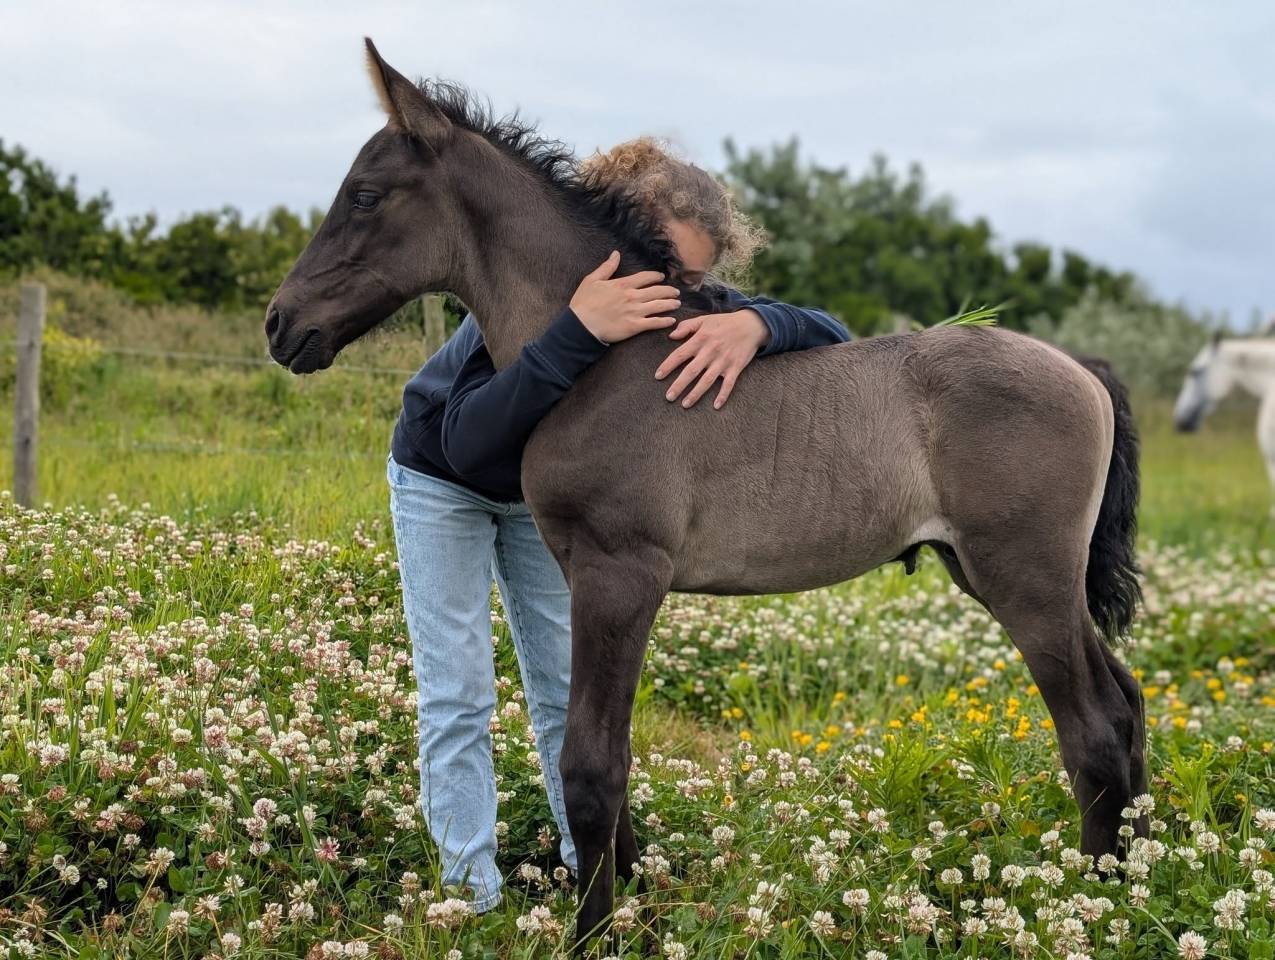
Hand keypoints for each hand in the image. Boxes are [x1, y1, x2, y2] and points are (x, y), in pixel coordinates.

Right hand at [569, 251, 680, 343]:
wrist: (581, 325)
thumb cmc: (584, 303)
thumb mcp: (592, 280)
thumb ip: (607, 267)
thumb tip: (616, 254)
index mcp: (623, 285)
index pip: (645, 277)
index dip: (656, 276)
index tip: (662, 277)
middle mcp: (632, 297)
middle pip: (656, 291)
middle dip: (668, 291)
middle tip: (676, 292)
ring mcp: (635, 312)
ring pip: (658, 306)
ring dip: (670, 304)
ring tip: (677, 303)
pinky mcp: (634, 326)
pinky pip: (654, 323)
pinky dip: (664, 321)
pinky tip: (671, 320)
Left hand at [654, 309, 770, 408]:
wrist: (751, 324)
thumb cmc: (725, 322)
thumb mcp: (704, 319)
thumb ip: (686, 326)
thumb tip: (671, 336)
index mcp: (700, 339)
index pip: (680, 354)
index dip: (668, 366)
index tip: (658, 376)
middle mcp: (710, 352)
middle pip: (691, 371)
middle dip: (679, 385)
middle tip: (668, 397)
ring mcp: (723, 361)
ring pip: (707, 380)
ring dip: (696, 393)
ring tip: (685, 404)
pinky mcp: (735, 367)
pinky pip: (729, 384)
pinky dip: (723, 395)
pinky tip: (716, 405)